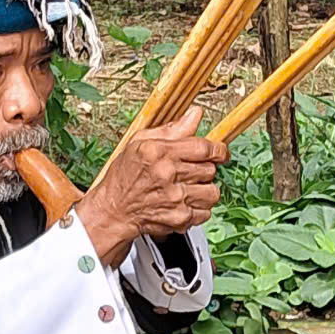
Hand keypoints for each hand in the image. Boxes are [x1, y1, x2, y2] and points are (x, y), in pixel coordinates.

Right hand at [75, 106, 228, 267]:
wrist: (114, 210)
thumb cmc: (124, 177)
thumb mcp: (141, 143)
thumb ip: (172, 129)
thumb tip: (195, 114)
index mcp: (160, 153)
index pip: (203, 148)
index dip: (218, 150)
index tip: (220, 152)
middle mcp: (168, 175)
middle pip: (210, 169)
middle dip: (205, 169)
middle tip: (192, 171)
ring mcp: (175, 198)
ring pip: (212, 192)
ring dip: (205, 189)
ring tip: (190, 188)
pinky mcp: (179, 218)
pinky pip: (205, 212)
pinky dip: (199, 208)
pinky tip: (185, 203)